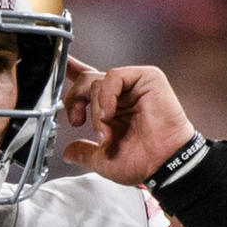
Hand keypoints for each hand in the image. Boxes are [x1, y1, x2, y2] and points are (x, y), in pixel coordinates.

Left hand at [61, 56, 195, 185]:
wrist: (164, 164)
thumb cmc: (143, 162)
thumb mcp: (103, 160)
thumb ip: (84, 153)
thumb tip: (68, 152)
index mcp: (112, 108)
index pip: (89, 84)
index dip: (74, 70)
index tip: (63, 62)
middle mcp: (122, 95)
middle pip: (86, 81)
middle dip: (75, 101)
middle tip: (76, 122)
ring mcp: (134, 85)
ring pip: (97, 81)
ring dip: (95, 109)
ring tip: (105, 130)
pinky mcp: (147, 78)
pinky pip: (114, 76)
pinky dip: (106, 95)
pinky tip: (110, 114)